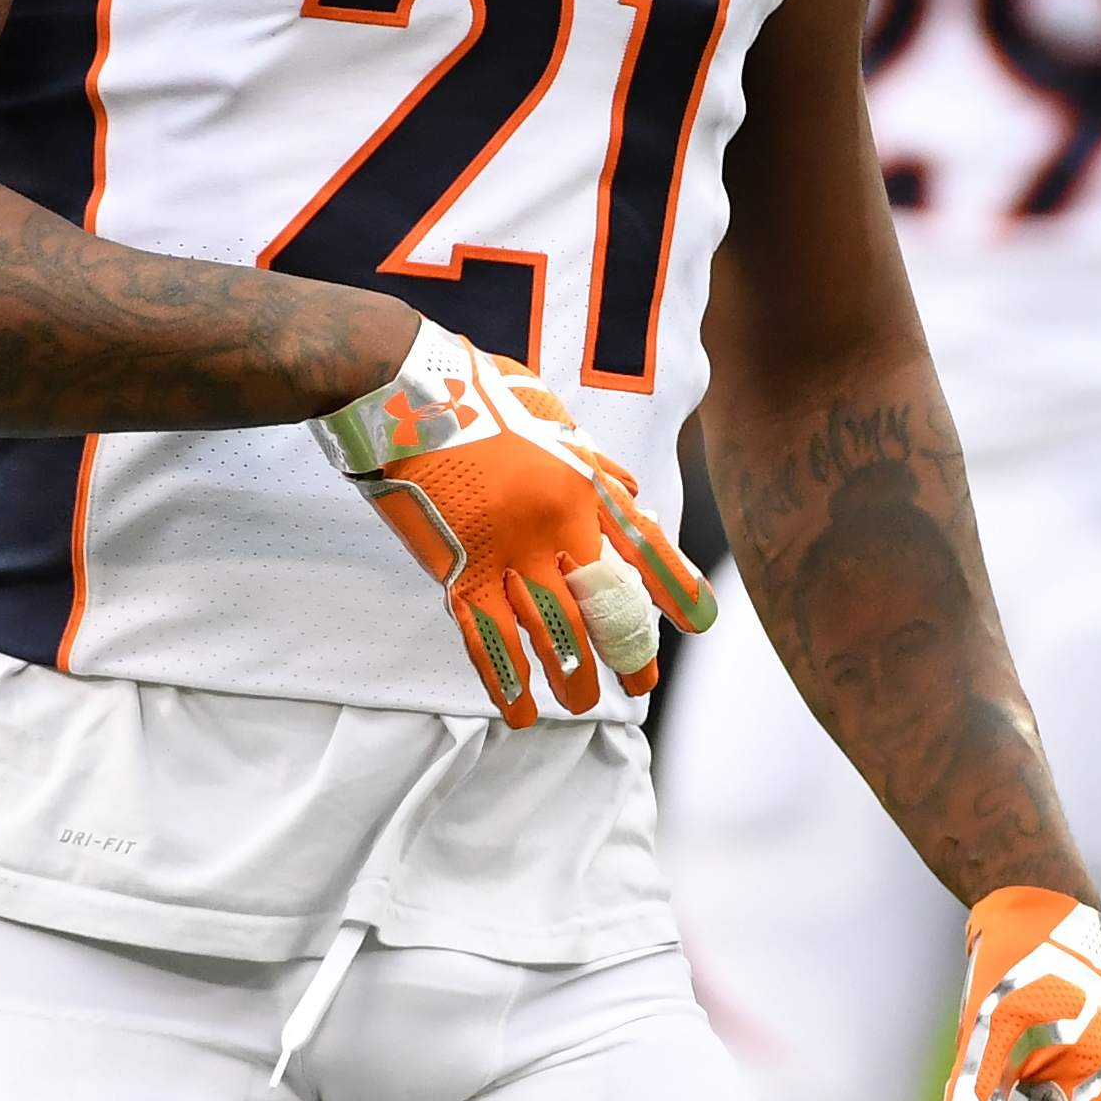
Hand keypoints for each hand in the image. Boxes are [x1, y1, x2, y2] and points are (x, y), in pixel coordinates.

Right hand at [313, 319, 713, 727]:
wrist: (400, 396)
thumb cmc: (475, 393)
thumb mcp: (549, 415)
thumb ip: (591, 460)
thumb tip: (630, 488)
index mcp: (577, 484)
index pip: (638, 544)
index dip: (672, 585)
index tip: (700, 619)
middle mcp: (548, 525)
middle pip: (598, 603)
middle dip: (624, 650)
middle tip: (639, 683)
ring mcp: (501, 552)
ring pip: (547, 630)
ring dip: (569, 674)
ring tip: (583, 704)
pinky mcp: (456, 569)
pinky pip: (486, 636)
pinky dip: (504, 678)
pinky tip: (519, 708)